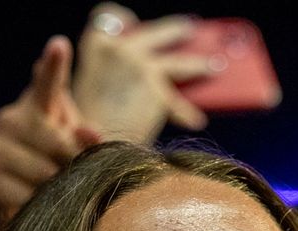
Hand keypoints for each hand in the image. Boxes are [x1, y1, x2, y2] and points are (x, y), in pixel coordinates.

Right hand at [0, 35, 99, 227]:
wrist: (21, 198)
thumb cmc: (56, 164)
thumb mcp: (75, 148)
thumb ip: (87, 140)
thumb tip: (92, 135)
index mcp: (38, 106)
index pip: (47, 83)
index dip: (53, 66)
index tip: (59, 45)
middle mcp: (10, 119)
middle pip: (54, 142)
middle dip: (70, 162)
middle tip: (70, 171)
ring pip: (42, 172)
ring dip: (56, 186)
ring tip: (52, 186)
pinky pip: (27, 195)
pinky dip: (38, 203)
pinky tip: (34, 199)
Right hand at [73, 4, 211, 142]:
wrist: (87, 146)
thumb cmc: (83, 123)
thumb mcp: (87, 87)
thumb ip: (104, 71)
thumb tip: (123, 68)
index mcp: (95, 45)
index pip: (108, 17)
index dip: (120, 18)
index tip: (130, 22)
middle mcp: (120, 49)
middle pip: (155, 33)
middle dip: (174, 31)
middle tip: (187, 30)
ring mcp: (141, 68)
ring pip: (178, 63)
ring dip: (197, 64)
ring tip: (214, 65)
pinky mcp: (158, 93)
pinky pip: (177, 104)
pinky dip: (185, 114)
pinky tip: (195, 121)